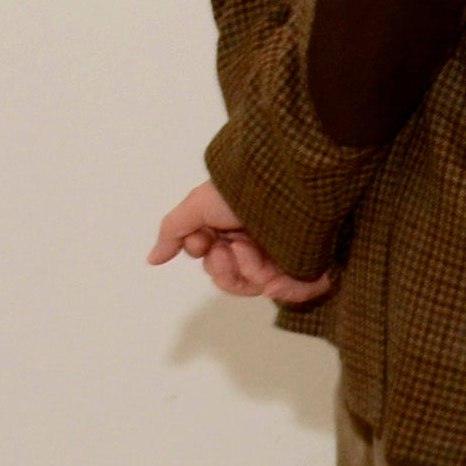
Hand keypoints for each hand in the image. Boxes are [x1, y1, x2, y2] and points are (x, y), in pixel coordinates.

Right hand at [148, 179, 334, 305]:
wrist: (285, 173)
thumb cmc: (241, 186)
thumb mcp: (198, 204)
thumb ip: (173, 231)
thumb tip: (152, 259)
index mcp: (236, 233)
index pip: (220, 268)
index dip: (211, 262)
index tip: (204, 242)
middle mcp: (261, 244)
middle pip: (237, 282)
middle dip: (227, 270)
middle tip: (229, 247)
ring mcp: (286, 252)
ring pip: (262, 287)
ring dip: (250, 272)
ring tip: (248, 247)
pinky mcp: (313, 259)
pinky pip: (301, 290)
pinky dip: (288, 292)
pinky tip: (275, 284)